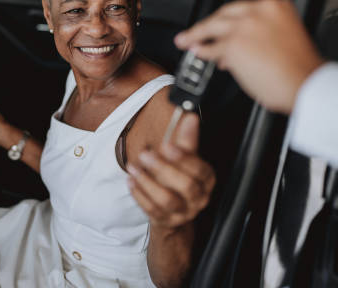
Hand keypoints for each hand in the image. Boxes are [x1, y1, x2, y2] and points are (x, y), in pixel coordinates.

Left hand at [127, 113, 215, 229]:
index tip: (166, 146)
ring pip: (167, 200)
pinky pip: (151, 210)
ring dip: (148, 182)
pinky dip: (139, 194)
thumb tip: (191, 117)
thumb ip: (187, 140)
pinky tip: (131, 180)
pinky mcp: (165, 220)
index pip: (200, 170)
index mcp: (206, 180)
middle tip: (145, 155)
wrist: (173, 209)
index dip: (184, 158)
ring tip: (134, 168)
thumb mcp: (184, 158)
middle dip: (164, 169)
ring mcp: (182, 212)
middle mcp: (198, 198)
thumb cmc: (178, 177)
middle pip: (186, 186)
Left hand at [174, 0, 323, 113]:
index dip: (228, 20)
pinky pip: (211, 48)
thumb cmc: (300, 70)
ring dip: (196, 35)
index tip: (220, 24)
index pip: (242, 9)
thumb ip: (260, 35)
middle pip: (224, 14)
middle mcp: (259, 11)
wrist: (306, 84)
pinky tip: (197, 55)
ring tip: (186, 41)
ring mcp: (244, 26)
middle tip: (194, 31)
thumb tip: (236, 47)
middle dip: (206, 24)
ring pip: (213, 27)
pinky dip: (202, 52)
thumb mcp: (284, 38)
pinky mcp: (233, 44)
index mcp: (276, 6)